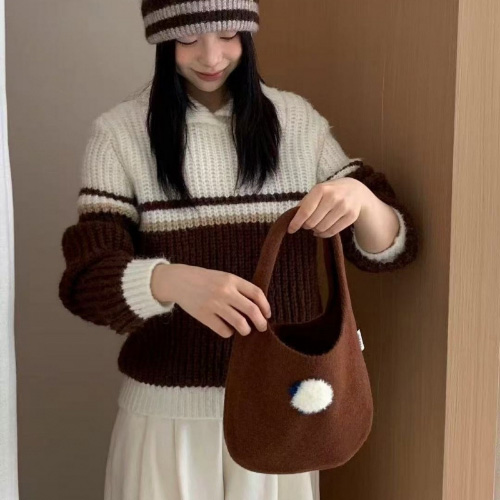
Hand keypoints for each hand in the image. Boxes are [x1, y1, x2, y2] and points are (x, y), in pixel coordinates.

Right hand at [151, 263, 271, 338]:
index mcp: (232, 279)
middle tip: (262, 327)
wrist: (179, 281)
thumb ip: (239, 289)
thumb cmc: (205, 280)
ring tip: (245, 330)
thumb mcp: (223, 277)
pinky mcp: (204, 316)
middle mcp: (225, 291)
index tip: (267, 314)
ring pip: (240, 323)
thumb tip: (258, 308)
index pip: (256, 294)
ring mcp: (214, 304)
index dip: (265, 306)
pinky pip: (224, 330)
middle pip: (252, 310)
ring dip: (246, 330)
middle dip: (261, 322)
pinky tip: (227, 328)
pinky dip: (229, 332)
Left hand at [287, 178, 372, 237]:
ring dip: (315, 230)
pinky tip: (321, 231)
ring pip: (322, 228)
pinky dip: (324, 234)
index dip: (296, 223)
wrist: (355, 191)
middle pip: (313, 222)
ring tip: (315, 226)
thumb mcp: (317, 191)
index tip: (290, 230)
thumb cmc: (330, 192)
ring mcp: (344, 207)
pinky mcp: (351, 216)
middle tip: (307, 224)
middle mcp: (333, 197)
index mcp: (321, 189)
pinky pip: (332, 232)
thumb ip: (305, 203)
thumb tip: (292, 218)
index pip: (305, 211)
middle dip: (306, 226)